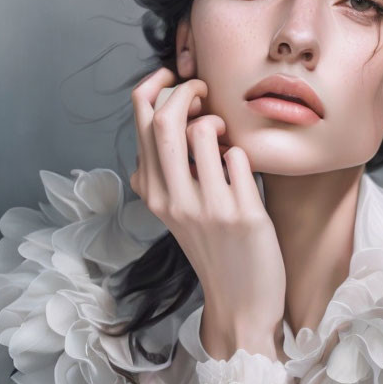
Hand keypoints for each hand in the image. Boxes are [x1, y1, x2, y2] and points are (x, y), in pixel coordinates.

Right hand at [129, 67, 285, 359]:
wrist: (241, 304)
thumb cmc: (214, 250)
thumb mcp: (176, 214)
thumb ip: (166, 174)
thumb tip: (168, 123)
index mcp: (153, 194)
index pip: (140, 122)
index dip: (156, 88)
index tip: (174, 79)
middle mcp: (173, 200)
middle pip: (165, 120)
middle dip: (186, 90)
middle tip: (204, 90)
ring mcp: (208, 208)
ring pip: (203, 131)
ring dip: (218, 120)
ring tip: (225, 135)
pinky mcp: (243, 215)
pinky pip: (240, 157)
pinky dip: (242, 151)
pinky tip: (243, 168)